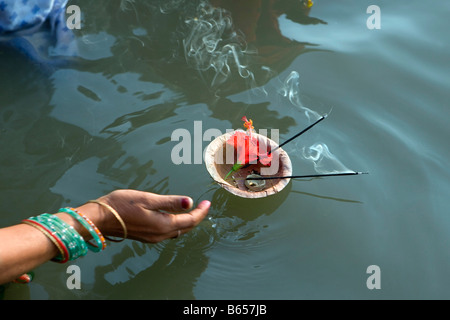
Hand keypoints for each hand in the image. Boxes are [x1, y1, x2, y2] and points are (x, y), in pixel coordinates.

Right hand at [75, 189, 210, 242]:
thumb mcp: (148, 199)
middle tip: (204, 206)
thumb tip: (189, 202)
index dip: (201, 212)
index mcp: (162, 225)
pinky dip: (177, 225)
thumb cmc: (121, 205)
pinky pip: (168, 233)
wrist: (100, 218)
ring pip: (177, 231)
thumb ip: (169, 202)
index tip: (208, 203)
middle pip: (185, 228)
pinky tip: (175, 217)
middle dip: (197, 217)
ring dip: (187, 222)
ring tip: (194, 211)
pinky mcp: (146, 237)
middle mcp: (160, 235)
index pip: (190, 221)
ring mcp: (153, 238)